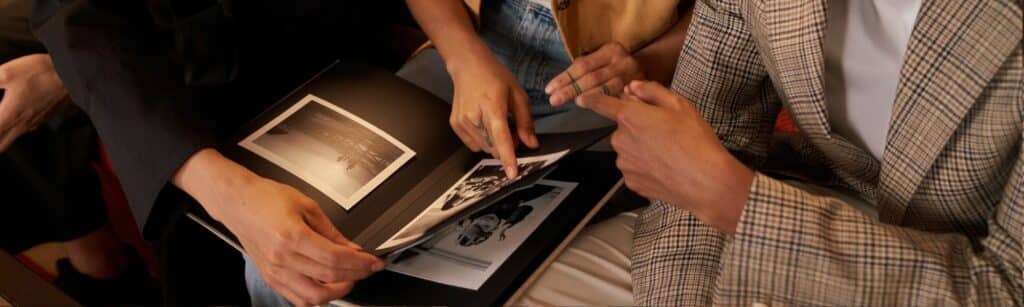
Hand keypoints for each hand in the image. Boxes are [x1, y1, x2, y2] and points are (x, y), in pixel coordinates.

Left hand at [0, 54, 67, 151]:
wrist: (71, 75)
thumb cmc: (40, 72)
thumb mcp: (7, 72)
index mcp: (10, 115)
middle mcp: (21, 124)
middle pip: (0, 146)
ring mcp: (33, 124)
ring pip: (10, 140)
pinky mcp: (40, 119)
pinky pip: (21, 131)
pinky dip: (10, 131)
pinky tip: (8, 120)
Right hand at [173, 149, 384, 305]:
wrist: (237, 202)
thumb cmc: (265, 198)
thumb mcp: (307, 206)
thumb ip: (332, 231)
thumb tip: (352, 248)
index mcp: (292, 236)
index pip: (336, 259)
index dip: (361, 263)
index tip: (374, 262)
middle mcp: (282, 258)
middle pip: (329, 278)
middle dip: (356, 276)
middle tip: (367, 269)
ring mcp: (274, 272)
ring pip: (313, 296)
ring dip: (337, 291)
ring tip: (349, 278)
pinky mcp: (270, 278)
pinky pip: (297, 298)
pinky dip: (316, 297)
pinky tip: (327, 285)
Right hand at [448, 53, 538, 178]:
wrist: (468, 66)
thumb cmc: (494, 76)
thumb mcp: (518, 95)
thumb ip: (525, 122)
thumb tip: (531, 144)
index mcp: (492, 107)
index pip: (501, 138)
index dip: (508, 157)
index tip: (512, 174)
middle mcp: (474, 116)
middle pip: (494, 147)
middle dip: (507, 147)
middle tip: (514, 131)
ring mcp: (462, 122)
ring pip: (484, 148)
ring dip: (495, 144)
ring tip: (498, 124)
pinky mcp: (455, 125)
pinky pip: (474, 145)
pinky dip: (483, 141)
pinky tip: (485, 124)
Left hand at [545, 42, 644, 105]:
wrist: (652, 68)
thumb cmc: (619, 68)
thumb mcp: (604, 61)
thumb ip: (587, 69)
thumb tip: (559, 85)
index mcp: (610, 50)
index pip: (582, 65)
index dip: (564, 78)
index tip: (549, 89)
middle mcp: (622, 61)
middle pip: (591, 77)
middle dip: (570, 90)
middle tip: (554, 100)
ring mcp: (632, 76)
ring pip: (605, 89)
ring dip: (586, 98)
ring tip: (571, 104)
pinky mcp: (639, 90)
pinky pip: (617, 98)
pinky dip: (603, 104)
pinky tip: (592, 108)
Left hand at [576, 81, 754, 233]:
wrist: (705, 181)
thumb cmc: (695, 141)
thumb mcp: (679, 105)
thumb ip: (652, 91)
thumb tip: (634, 87)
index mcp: (630, 117)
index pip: (602, 104)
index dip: (591, 99)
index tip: (581, 98)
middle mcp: (621, 140)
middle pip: (623, 128)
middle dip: (638, 127)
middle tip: (665, 131)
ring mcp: (624, 163)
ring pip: (628, 149)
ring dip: (641, 147)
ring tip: (668, 152)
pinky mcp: (630, 182)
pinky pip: (634, 168)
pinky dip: (645, 166)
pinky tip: (665, 167)